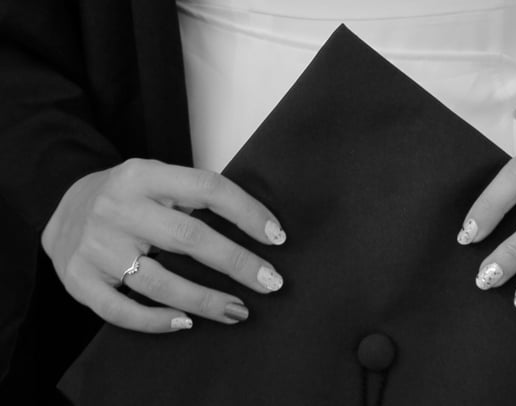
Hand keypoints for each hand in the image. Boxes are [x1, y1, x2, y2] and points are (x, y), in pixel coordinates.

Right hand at [41, 158, 286, 331]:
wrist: (60, 205)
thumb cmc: (125, 196)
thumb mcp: (156, 179)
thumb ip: (193, 196)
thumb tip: (257, 227)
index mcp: (143, 176)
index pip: (207, 188)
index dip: (246, 212)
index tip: (276, 236)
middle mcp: (117, 208)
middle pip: (189, 238)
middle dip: (237, 263)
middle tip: (271, 282)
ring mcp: (95, 246)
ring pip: (159, 281)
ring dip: (205, 300)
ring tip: (238, 310)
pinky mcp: (78, 279)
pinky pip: (122, 310)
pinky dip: (156, 321)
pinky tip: (187, 322)